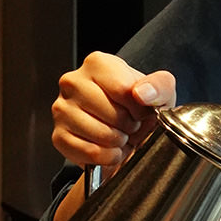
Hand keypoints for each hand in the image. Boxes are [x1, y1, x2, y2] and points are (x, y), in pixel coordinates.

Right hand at [51, 51, 176, 168]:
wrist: (129, 136)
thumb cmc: (141, 109)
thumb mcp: (161, 92)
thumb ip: (159, 86)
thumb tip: (141, 93)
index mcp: (98, 64)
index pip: (123, 90)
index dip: (139, 108)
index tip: (141, 111)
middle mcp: (73, 82)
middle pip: (112, 113)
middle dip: (129, 126)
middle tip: (129, 125)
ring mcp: (62, 109)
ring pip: (101, 134)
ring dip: (118, 142)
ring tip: (119, 135)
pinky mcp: (59, 136)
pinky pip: (89, 152)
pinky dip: (106, 157)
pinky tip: (109, 148)